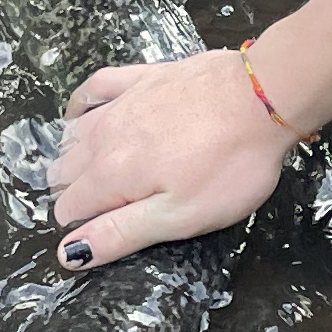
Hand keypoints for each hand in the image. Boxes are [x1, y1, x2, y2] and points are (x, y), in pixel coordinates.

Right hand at [50, 44, 303, 264]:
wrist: (264, 96)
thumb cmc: (229, 166)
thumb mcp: (180, 216)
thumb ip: (120, 234)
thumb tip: (69, 254)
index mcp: (110, 175)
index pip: (69, 207)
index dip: (82, 227)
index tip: (108, 234)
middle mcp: (103, 137)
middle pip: (67, 171)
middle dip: (74, 193)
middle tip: (110, 208)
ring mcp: (121, 103)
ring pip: (75, 133)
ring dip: (75, 156)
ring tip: (94, 172)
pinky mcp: (142, 78)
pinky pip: (95, 87)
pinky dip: (82, 106)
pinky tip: (82, 113)